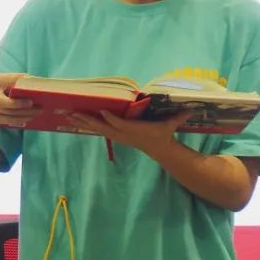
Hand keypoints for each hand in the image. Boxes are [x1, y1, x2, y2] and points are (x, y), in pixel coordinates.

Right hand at [0, 73, 39, 126]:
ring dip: (27, 114)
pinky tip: (32, 117)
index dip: (19, 90)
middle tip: (40, 107)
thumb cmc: (0, 88)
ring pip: (11, 115)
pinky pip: (11, 121)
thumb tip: (35, 82)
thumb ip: (17, 80)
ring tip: (39, 111)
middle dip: (25, 107)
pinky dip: (22, 120)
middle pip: (8, 104)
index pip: (8, 85)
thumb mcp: (5, 80)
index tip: (31, 99)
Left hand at [66, 110, 190, 156]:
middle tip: (72, 113)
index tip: (103, 111)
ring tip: (67, 116)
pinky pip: (98, 129)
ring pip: (96, 128)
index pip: (121, 124)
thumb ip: (179, 118)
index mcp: (133, 130)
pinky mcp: (115, 135)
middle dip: (87, 120)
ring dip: (82, 122)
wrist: (159, 149)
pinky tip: (76, 121)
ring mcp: (117, 136)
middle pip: (102, 126)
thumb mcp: (170, 126)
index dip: (111, 118)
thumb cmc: (162, 134)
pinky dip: (86, 124)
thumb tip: (191, 110)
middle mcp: (122, 134)